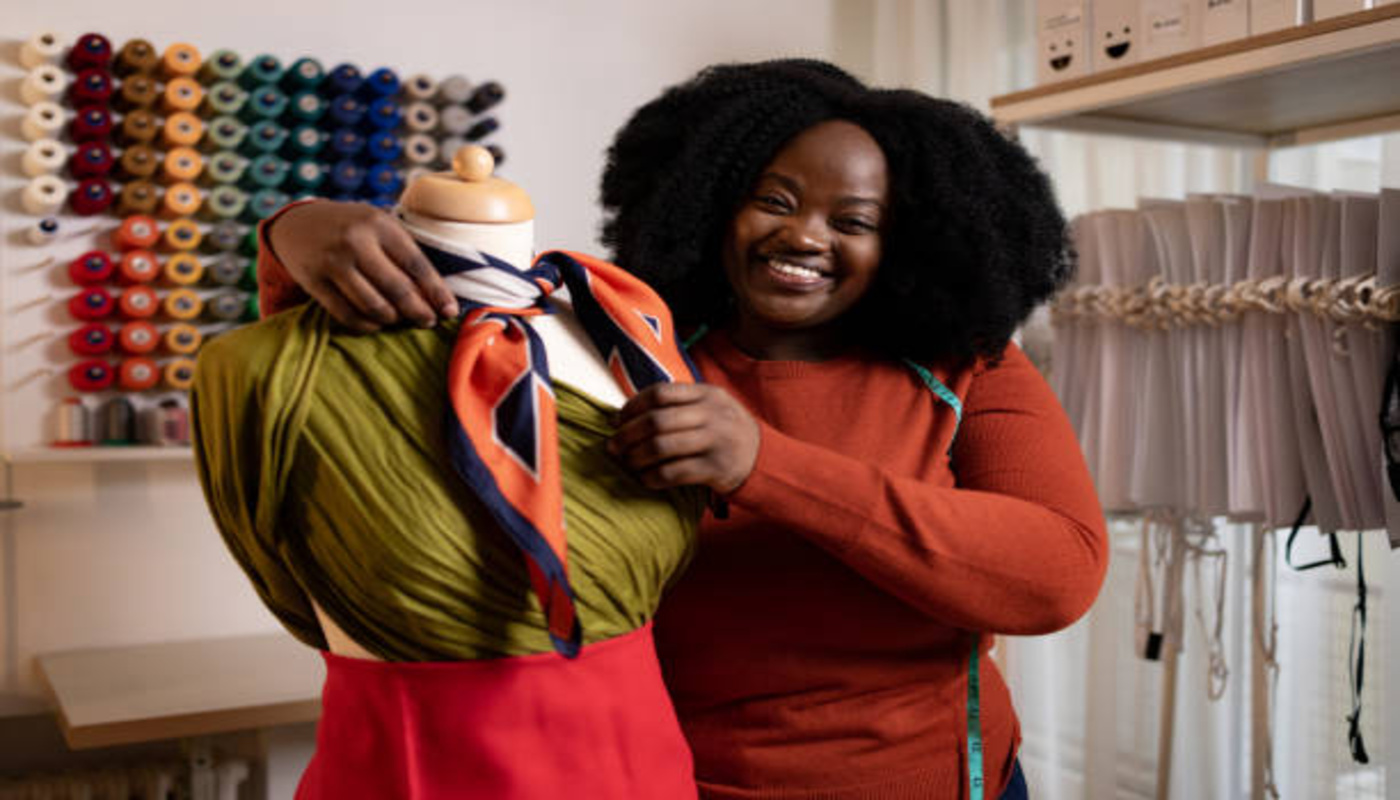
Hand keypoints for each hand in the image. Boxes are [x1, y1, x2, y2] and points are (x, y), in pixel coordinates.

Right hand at [265, 200, 459, 331]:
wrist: (298, 223)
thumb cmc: (352, 227)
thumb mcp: (378, 224)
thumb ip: (403, 251)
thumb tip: (437, 294)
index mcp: (379, 224)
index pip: (416, 264)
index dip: (437, 292)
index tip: (450, 311)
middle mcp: (355, 241)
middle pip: (398, 289)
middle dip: (418, 312)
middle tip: (428, 322)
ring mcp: (332, 262)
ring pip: (374, 306)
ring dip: (393, 320)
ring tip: (401, 320)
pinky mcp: (313, 282)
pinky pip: (347, 315)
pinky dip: (367, 325)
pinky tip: (377, 323)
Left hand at [609, 383, 759, 494]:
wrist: (764, 459)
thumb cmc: (726, 431)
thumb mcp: (711, 406)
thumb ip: (678, 403)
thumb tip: (625, 413)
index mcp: (707, 394)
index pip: (661, 393)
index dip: (633, 406)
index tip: (618, 419)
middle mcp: (712, 415)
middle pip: (657, 420)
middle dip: (627, 434)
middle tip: (612, 446)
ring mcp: (715, 442)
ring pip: (662, 446)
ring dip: (636, 457)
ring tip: (627, 463)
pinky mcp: (715, 469)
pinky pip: (673, 473)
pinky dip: (652, 477)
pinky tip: (645, 479)